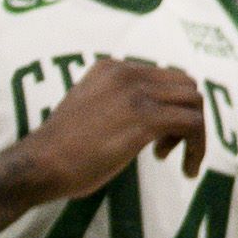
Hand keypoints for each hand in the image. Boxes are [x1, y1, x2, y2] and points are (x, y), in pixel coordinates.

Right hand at [17, 58, 204, 199]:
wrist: (39, 164)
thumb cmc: (61, 148)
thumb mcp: (91, 108)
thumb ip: (119, 102)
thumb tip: (152, 116)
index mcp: (112, 68)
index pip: (166, 77)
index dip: (171, 107)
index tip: (160, 136)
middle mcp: (127, 72)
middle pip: (186, 86)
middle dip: (187, 116)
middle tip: (167, 147)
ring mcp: (136, 93)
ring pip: (194, 103)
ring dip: (195, 134)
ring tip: (173, 159)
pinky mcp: (145, 118)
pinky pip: (193, 124)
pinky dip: (198, 148)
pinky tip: (186, 169)